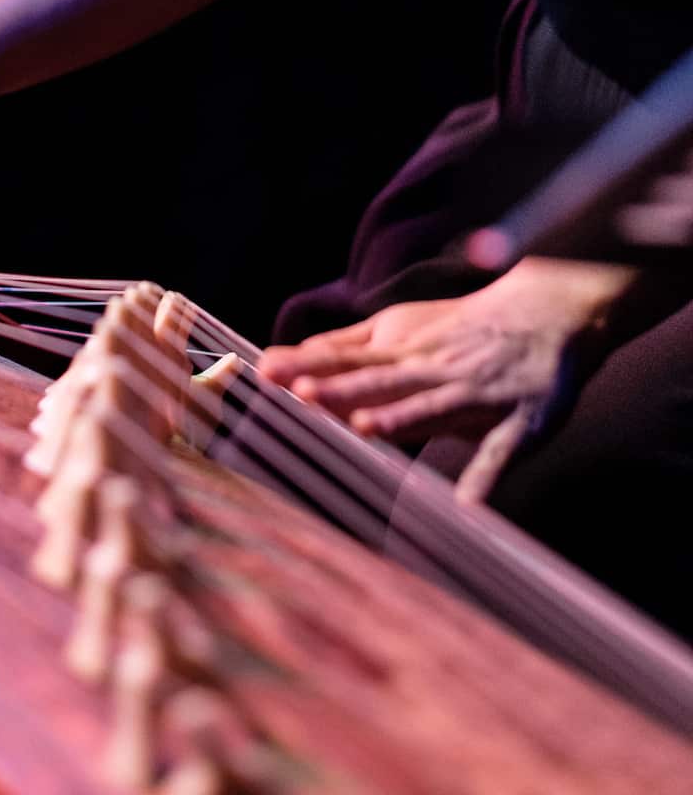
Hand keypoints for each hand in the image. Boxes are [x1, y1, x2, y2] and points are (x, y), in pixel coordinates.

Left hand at [256, 259, 634, 502]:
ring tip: (365, 428)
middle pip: (381, 381)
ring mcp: (476, 395)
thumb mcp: (402, 327)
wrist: (550, 311)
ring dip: (401, 417)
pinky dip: (487, 476)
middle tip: (302, 394)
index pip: (348, 359)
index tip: (267, 372)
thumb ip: (349, 345)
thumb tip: (289, 356)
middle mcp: (434, 370)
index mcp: (404, 350)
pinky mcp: (521, 421)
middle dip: (343, 390)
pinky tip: (468, 507)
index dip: (311, 366)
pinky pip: (501, 452)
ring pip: (432, 407)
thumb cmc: (462, 328)